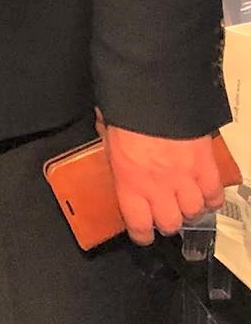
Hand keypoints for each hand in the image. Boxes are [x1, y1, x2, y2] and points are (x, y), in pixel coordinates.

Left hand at [102, 120, 226, 244]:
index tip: (143, 232)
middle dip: (167, 221)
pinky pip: (214, 195)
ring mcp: (184, 178)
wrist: (154, 90)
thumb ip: (113, 150)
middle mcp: (157, 186)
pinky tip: (205, 192)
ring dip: (189, 209)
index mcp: (129, 180)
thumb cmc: (127, 108)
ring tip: (185, 200)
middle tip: (165, 212)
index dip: (142, 233)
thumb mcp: (108, 132)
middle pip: (170, 224)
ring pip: (194, 213)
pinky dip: (211, 197)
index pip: (138, 225)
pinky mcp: (205, 166)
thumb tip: (112, 147)